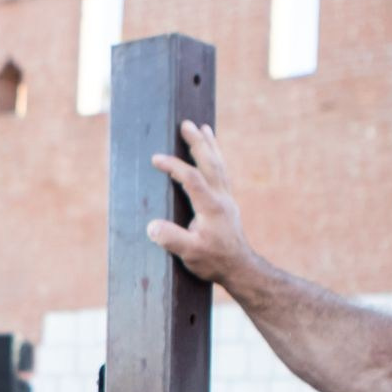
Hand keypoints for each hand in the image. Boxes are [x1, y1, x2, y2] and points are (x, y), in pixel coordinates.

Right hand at [146, 122, 255, 284]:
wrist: (240, 267)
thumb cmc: (214, 261)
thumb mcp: (190, 254)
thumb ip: (172, 239)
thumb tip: (152, 226)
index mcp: (210, 207)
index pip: (191, 178)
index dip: (174, 166)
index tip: (156, 159)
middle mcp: (221, 198)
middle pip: (209, 162)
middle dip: (197, 142)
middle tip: (186, 124)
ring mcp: (226, 198)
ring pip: (219, 164)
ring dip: (210, 145)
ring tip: (203, 127)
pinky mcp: (227, 202)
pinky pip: (222, 172)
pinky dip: (216, 157)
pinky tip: (213, 152)